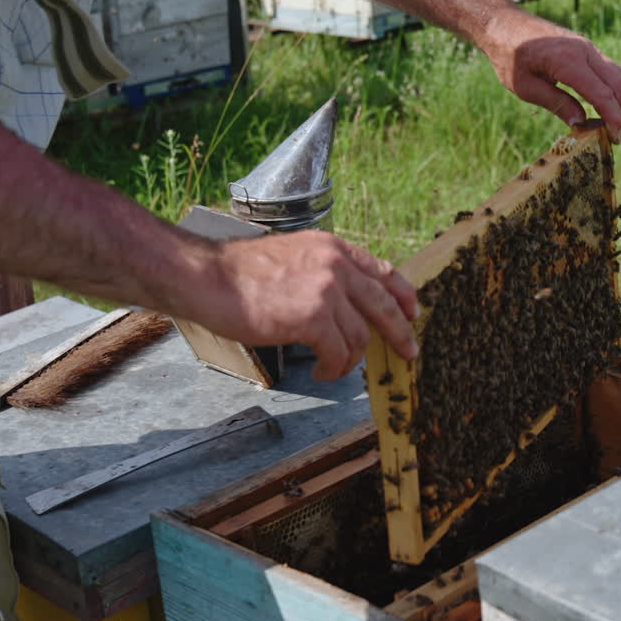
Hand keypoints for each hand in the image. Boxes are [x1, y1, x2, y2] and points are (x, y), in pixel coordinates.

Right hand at [190, 230, 419, 380]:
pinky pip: (339, 353)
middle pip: (384, 305)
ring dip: (350, 359)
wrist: (208, 278)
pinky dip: (334, 368)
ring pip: (360, 336)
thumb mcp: (293, 257)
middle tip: (408, 353)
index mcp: (332, 248)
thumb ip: (323, 272)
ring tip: (333, 368)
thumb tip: (347, 304)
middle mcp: (335, 266)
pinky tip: (321, 372)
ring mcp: (326, 291)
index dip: (402, 295)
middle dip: (400, 333)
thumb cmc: (239, 274)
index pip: (383, 271)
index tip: (412, 313)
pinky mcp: (312, 318)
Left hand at [479, 10, 620, 142]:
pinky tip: (604, 106)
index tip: (615, 138)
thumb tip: (581, 123)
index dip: (613, 118)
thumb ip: (556, 103)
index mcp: (568, 61)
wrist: (505, 24)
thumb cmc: (509, 56)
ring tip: (612, 123)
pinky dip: (614, 89)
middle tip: (616, 136)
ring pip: (620, 75)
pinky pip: (610, 70)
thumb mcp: (525, 87)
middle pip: (620, 83)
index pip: (602, 93)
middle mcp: (584, 51)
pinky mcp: (587, 48)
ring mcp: (588, 47)